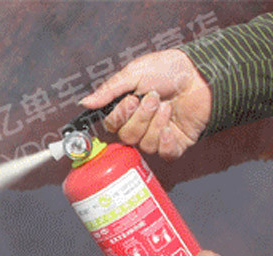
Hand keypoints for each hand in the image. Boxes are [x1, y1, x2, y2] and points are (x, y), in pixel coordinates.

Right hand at [79, 49, 211, 159]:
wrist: (202, 74)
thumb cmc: (170, 70)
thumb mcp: (135, 72)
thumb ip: (109, 90)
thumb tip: (85, 103)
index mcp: (127, 110)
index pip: (112, 126)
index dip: (120, 116)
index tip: (131, 100)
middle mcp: (140, 125)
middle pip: (127, 137)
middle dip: (141, 117)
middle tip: (153, 98)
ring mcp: (157, 136)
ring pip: (145, 144)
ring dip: (156, 124)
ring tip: (167, 106)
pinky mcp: (174, 144)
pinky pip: (163, 154)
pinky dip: (166, 142)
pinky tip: (171, 127)